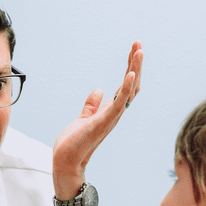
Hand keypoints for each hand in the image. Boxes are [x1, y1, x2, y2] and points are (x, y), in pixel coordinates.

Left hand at [52, 41, 142, 199]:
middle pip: (132, 85)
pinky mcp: (103, 122)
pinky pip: (119, 103)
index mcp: (110, 111)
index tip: (133, 50)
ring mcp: (111, 118)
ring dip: (134, 70)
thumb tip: (98, 91)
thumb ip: (91, 105)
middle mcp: (115, 114)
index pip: (126, 86)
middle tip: (138, 44)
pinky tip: (129, 74)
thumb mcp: (83, 118)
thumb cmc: (74, 144)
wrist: (66, 162)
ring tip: (139, 51)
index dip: (130, 68)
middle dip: (135, 64)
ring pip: (129, 91)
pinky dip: (125, 88)